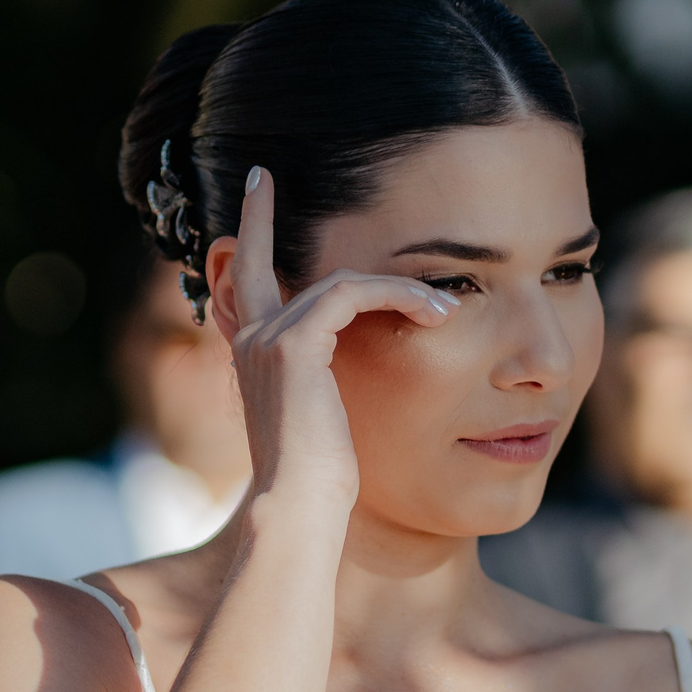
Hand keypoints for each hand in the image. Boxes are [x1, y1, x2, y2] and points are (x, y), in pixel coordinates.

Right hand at [216, 166, 456, 513]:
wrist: (300, 514)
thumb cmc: (325, 489)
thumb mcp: (333, 426)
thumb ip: (337, 389)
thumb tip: (374, 379)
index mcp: (257, 361)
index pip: (244, 291)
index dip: (248, 247)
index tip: (250, 208)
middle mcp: (252, 343)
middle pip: (253, 263)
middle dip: (260, 218)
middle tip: (263, 177)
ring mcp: (268, 342)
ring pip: (336, 282)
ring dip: (400, 288)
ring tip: (447, 308)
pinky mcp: (294, 347)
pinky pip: (350, 294)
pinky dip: (399, 297)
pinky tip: (438, 315)